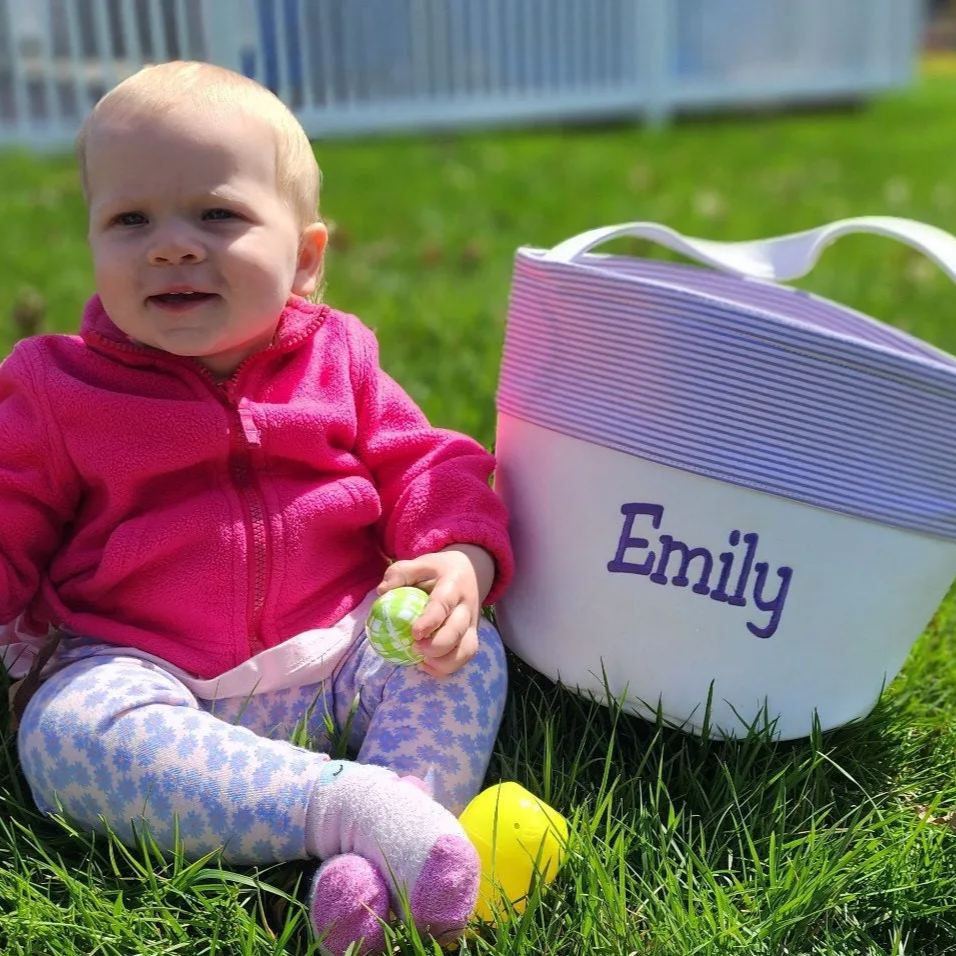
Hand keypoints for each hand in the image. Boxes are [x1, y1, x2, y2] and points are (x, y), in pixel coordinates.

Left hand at [376, 544, 494, 676]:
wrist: (472, 572)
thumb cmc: (439, 570)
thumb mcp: (421, 563)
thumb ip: (401, 573)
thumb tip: (382, 591)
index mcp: (453, 586)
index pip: (443, 605)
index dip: (431, 621)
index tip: (415, 633)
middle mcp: (466, 607)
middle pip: (457, 632)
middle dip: (437, 646)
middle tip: (415, 648)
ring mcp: (471, 624)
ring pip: (466, 649)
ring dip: (445, 662)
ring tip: (422, 661)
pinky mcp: (471, 637)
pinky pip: (464, 657)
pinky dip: (447, 667)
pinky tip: (427, 665)